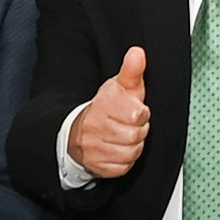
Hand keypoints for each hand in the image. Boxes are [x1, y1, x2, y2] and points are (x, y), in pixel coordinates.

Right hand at [66, 43, 152, 183]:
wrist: (78, 133)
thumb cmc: (106, 108)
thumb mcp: (119, 86)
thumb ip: (132, 70)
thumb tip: (138, 52)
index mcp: (103, 105)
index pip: (136, 114)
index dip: (141, 113)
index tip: (135, 110)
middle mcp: (95, 127)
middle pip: (135, 135)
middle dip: (139, 130)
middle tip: (131, 125)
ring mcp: (94, 149)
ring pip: (131, 152)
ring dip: (134, 145)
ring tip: (125, 136)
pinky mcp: (98, 166)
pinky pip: (124, 167)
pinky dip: (126, 160)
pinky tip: (119, 149)